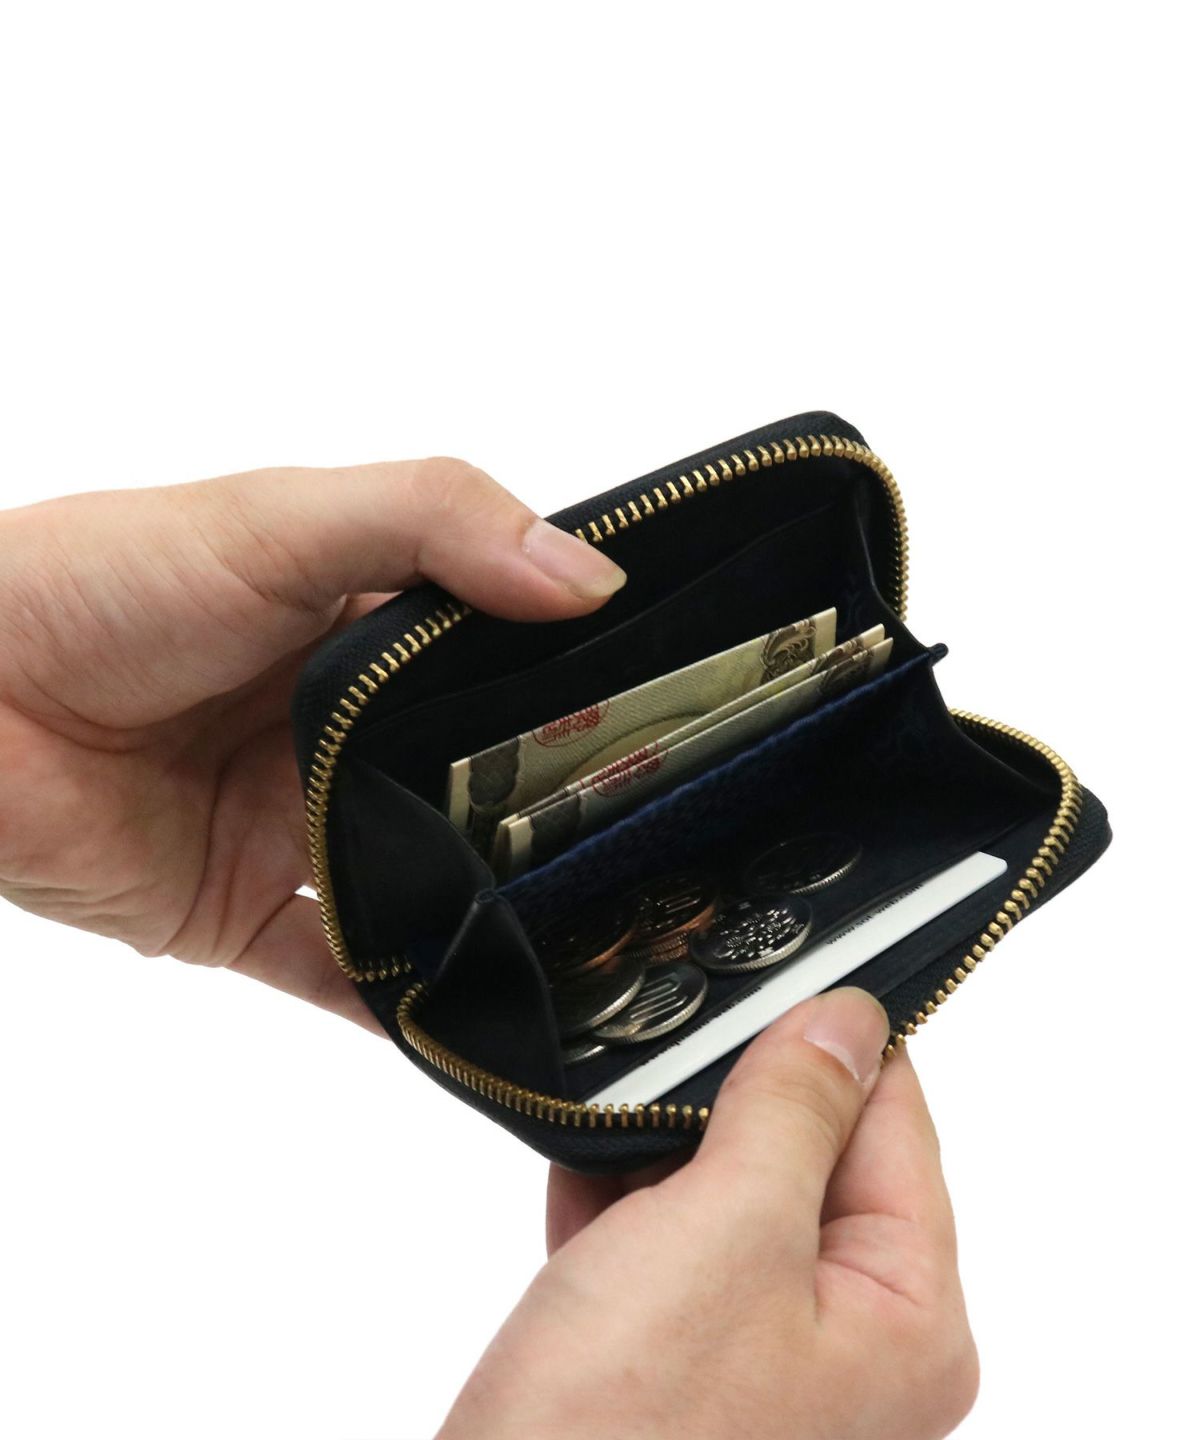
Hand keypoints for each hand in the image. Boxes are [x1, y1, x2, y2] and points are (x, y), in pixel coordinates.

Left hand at [0, 459, 625, 1023]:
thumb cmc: (102, 584)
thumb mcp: (283, 518)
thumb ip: (434, 524)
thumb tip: (591, 577)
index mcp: (361, 627)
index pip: (500, 655)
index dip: (583, 679)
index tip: (683, 713)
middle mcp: (337, 729)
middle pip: (470, 781)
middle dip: (551, 810)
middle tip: (663, 839)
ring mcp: (293, 825)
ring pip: (418, 882)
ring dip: (487, 909)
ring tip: (595, 935)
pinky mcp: (237, 912)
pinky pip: (336, 971)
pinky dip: (396, 1004)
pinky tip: (476, 1024)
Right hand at [440, 989, 977, 1439]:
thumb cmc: (623, 1432)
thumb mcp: (727, 1233)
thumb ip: (793, 1112)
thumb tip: (847, 1017)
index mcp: (906, 1317)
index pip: (894, 1122)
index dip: (828, 1039)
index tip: (768, 971)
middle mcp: (851, 1343)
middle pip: (807, 1155)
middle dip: (727, 1097)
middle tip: (666, 1037)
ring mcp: (761, 1359)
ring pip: (726, 1196)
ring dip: (664, 1148)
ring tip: (611, 1102)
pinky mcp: (680, 1368)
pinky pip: (667, 1250)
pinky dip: (622, 1205)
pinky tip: (577, 1166)